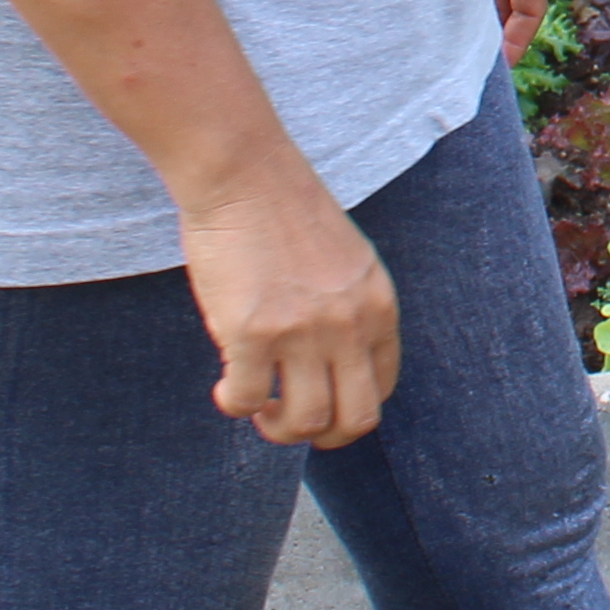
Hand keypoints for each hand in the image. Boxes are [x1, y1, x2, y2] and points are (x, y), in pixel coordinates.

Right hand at [184, 161, 400, 447]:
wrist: (245, 173)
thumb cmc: (286, 213)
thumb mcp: (347, 262)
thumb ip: (350, 312)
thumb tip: (332, 366)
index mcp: (378, 306)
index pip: (383, 387)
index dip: (350, 407)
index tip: (320, 399)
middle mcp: (350, 324)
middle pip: (356, 419)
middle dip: (325, 436)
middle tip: (291, 421)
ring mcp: (302, 331)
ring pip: (306, 421)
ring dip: (279, 429)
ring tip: (259, 407)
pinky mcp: (252, 332)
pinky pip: (248, 400)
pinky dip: (236, 405)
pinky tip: (227, 389)